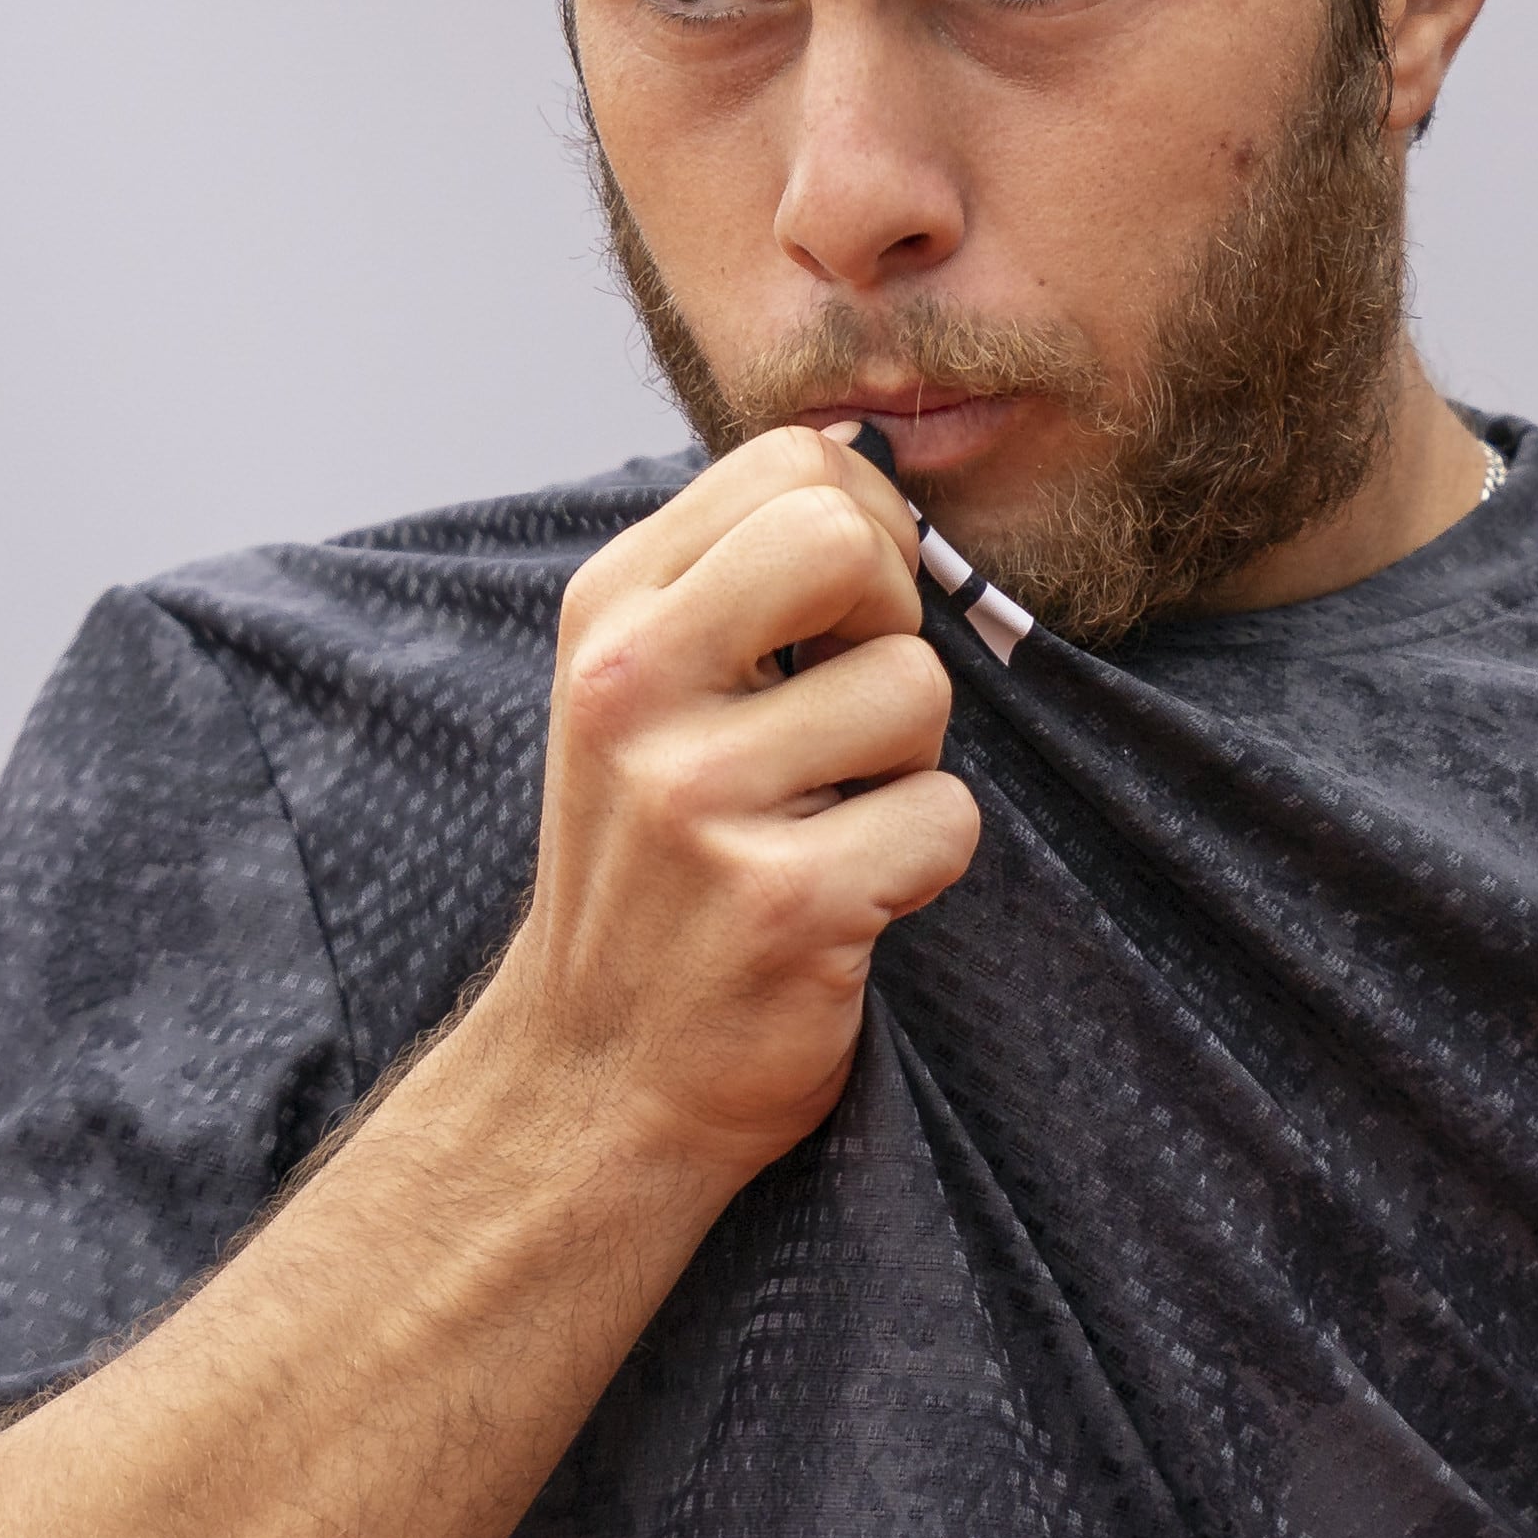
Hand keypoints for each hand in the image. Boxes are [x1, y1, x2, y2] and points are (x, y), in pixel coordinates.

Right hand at [454, 423, 980, 1195]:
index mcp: (608, 614)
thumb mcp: (644, 695)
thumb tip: (874, 457)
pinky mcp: (782, 901)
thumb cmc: (652, 871)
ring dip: (909, 764)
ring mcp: (699, 797)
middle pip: (847, 538)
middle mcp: (633, 688)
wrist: (592, 1080)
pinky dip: (922, 865)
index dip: (869, 526)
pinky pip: (946, 819)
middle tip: (855, 713)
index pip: (791, 461)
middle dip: (894, 619)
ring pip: (917, 690)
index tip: (852, 615)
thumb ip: (735, 581)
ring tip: (829, 823)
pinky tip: (845, 899)